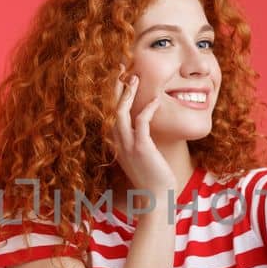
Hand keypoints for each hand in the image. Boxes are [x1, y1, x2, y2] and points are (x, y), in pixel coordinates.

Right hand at [111, 67, 176, 202]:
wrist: (155, 200)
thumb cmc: (152, 180)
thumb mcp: (141, 158)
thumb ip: (139, 143)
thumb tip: (143, 130)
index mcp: (117, 144)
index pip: (111, 113)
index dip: (113, 95)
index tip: (118, 78)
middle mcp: (118, 143)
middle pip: (111, 108)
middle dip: (114, 87)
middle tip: (119, 67)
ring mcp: (128, 146)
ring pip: (121, 113)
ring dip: (127, 93)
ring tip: (133, 76)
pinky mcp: (141, 149)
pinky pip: (141, 123)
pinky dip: (147, 109)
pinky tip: (155, 100)